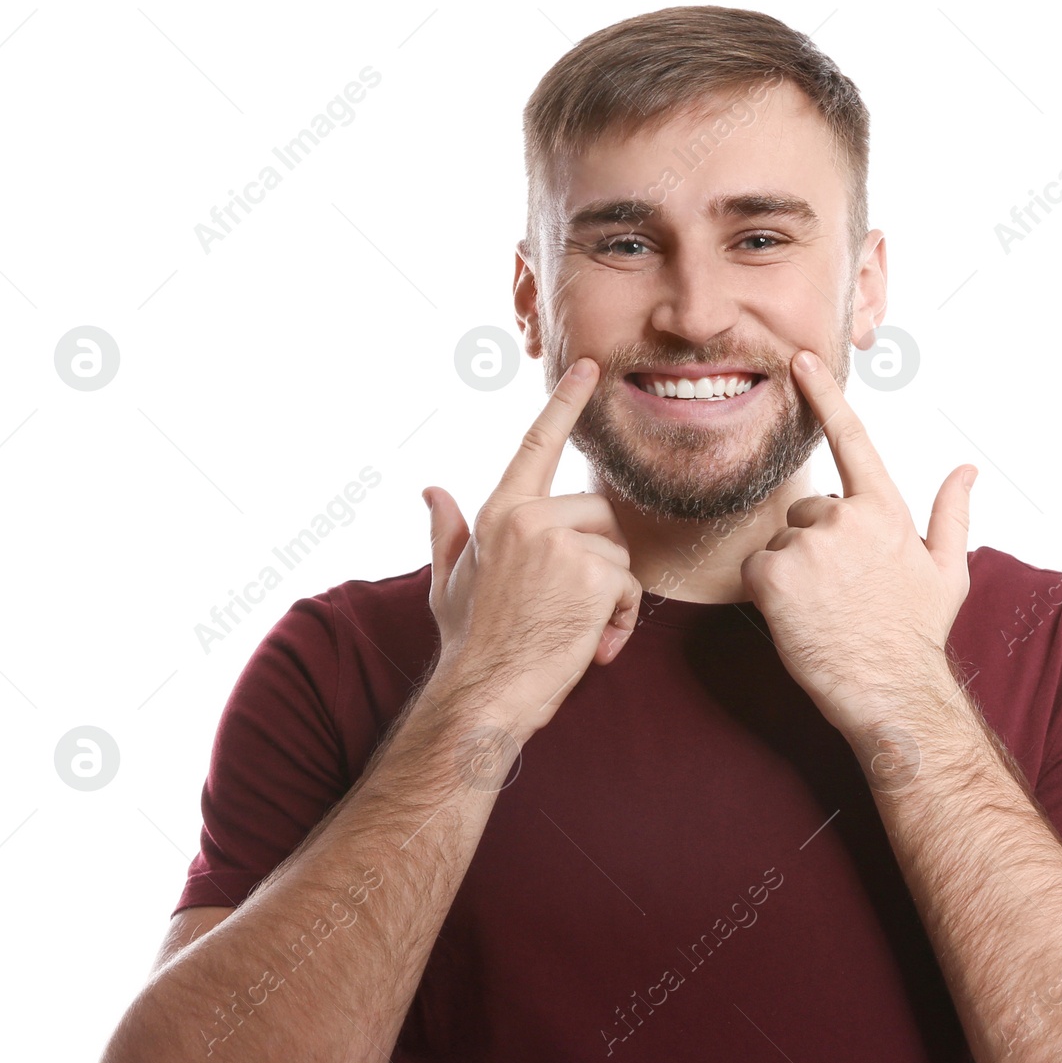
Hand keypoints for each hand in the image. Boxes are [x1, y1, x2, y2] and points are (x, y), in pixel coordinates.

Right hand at [424, 358, 643, 744]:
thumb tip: (430, 490)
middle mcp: (527, 518)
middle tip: (571, 607)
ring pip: (619, 553)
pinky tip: (595, 646)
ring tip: (579, 630)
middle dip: (600, 561)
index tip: (588, 367)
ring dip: (612, 597)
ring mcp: (560, 543)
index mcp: (497, 513)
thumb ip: (447, 531)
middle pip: (600, 515)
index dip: (564, 403)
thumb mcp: (450, 580)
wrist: (484, 695)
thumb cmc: (470, 643)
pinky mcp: (593, 573)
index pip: (536, 445)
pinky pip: (631, 586)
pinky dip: (623, 621)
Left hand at [739, 348, 975, 738]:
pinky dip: (768, 594)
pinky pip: (757, 570)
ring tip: (824, 609)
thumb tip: (967, 470)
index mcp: (886, 509)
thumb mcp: (948, 571)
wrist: (891, 690)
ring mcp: (808, 544)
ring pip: (781, 545)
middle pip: (807, 513)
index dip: (824, 396)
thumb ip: (952, 513)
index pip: (852, 439)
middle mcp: (846, 517)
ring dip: (794, 574)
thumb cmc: (917, 634)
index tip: (799, 361)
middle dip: (815, 546)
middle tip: (841, 592)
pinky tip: (798, 617)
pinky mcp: (773, 575)